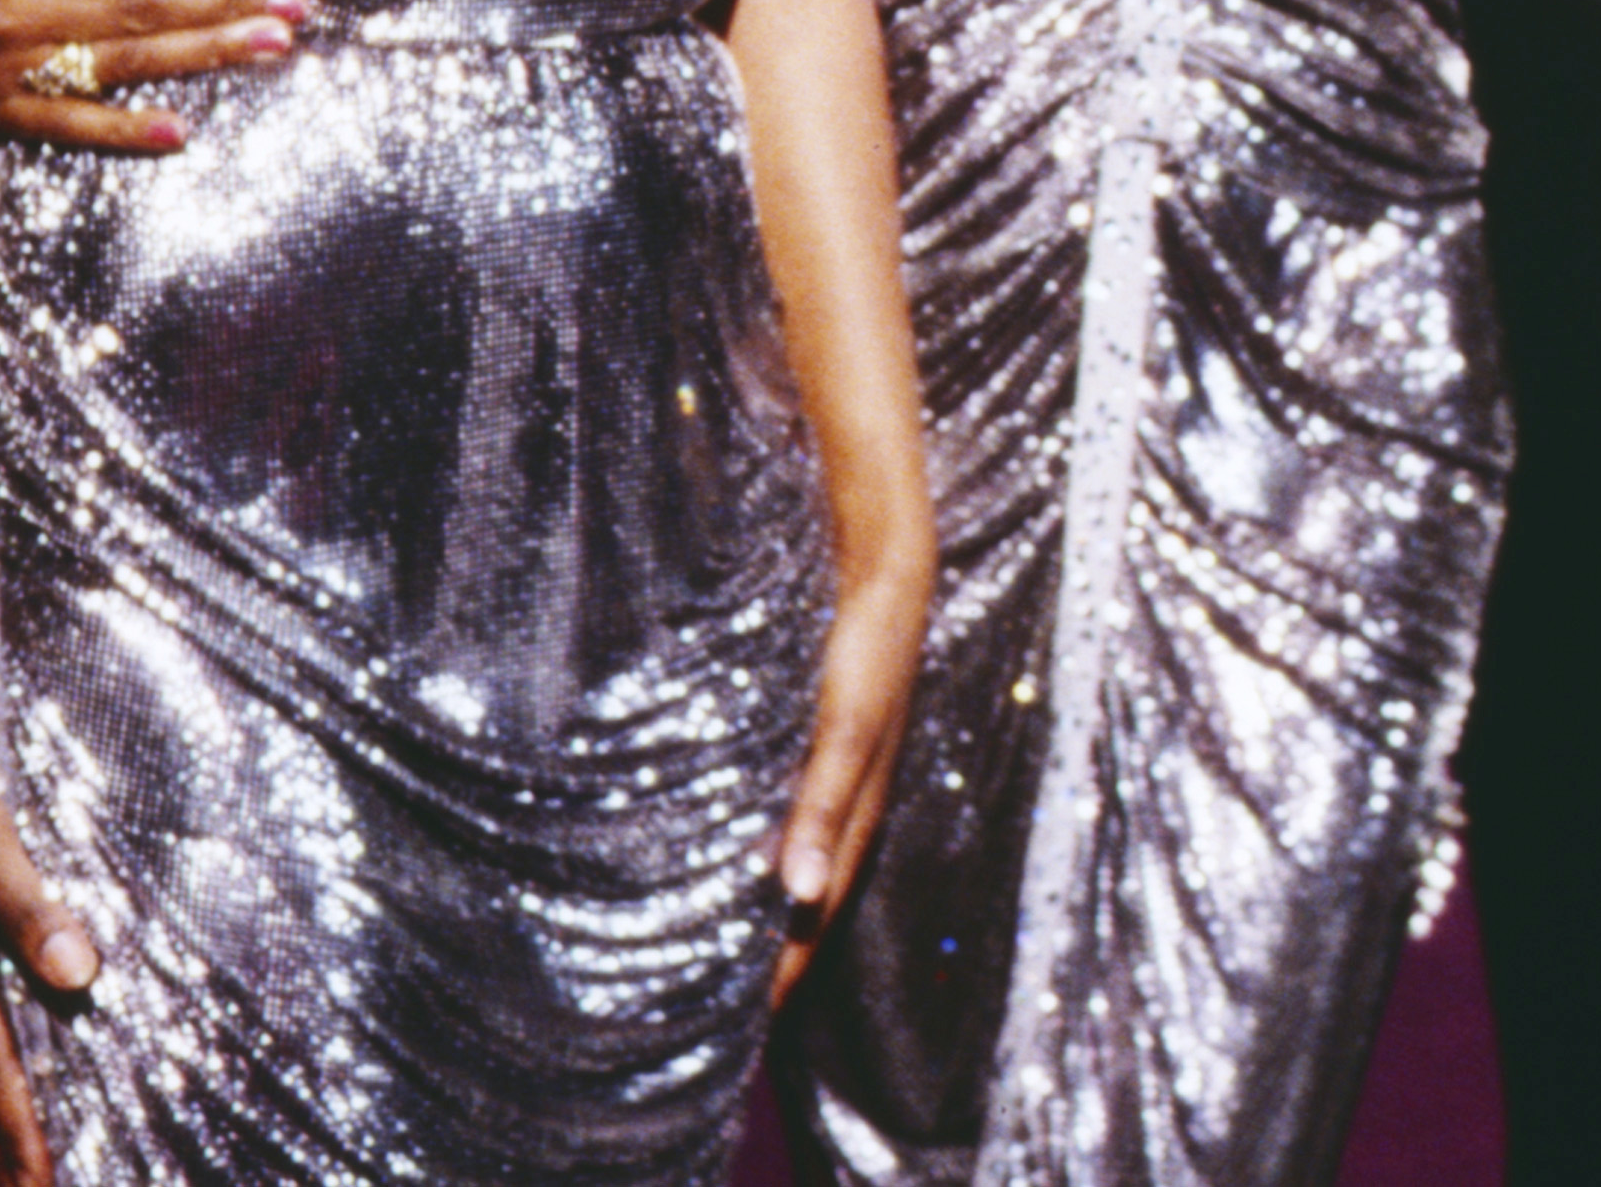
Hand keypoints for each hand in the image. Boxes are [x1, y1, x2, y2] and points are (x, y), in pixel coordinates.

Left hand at [762, 537, 928, 1004]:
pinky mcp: (817, 746)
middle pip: (804, 903)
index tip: (742, 1034)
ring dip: (762, 912)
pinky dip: (761, 859)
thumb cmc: (867, 646)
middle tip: (716, 1016)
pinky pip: (787, 821)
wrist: (885, 565)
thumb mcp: (845, 728)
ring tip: (716, 957)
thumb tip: (801, 893)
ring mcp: (834, 777)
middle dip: (771, 959)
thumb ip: (823, 803)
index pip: (812, 918)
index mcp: (858, 815)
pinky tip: (730, 863)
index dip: (783, 974)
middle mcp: (848, 806)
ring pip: (793, 866)